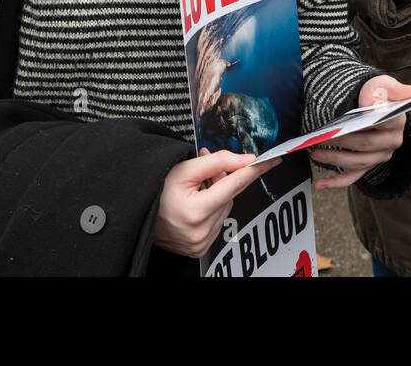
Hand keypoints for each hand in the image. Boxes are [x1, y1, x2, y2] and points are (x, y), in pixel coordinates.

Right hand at [153, 149, 281, 257]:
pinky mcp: (200, 249)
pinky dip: (212, 210)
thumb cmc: (156, 190)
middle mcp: (200, 232)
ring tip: (194, 192)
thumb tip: (246, 160)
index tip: (272, 161)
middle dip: (222, 181)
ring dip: (217, 196)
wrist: (138, 213)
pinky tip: (195, 205)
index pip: (235, 185)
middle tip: (202, 176)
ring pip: (226, 208)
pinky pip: (219, 222)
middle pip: (230, 196)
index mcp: (195, 211)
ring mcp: (200, 243)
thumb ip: (218, 161)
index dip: (255, 170)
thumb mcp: (185, 169)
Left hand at [309, 75, 410, 189]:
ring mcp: (380, 155)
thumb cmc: (377, 93)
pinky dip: (336, 182)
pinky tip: (320, 184)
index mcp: (397, 120)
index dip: (365, 124)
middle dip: (342, 142)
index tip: (347, 122)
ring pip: (358, 162)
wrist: (371, 102)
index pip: (382, 123)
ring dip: (335, 160)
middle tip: (321, 137)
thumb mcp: (384, 85)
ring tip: (314, 152)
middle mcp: (392, 141)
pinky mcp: (368, 164)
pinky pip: (353, 176)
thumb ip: (394, 89)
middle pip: (366, 145)